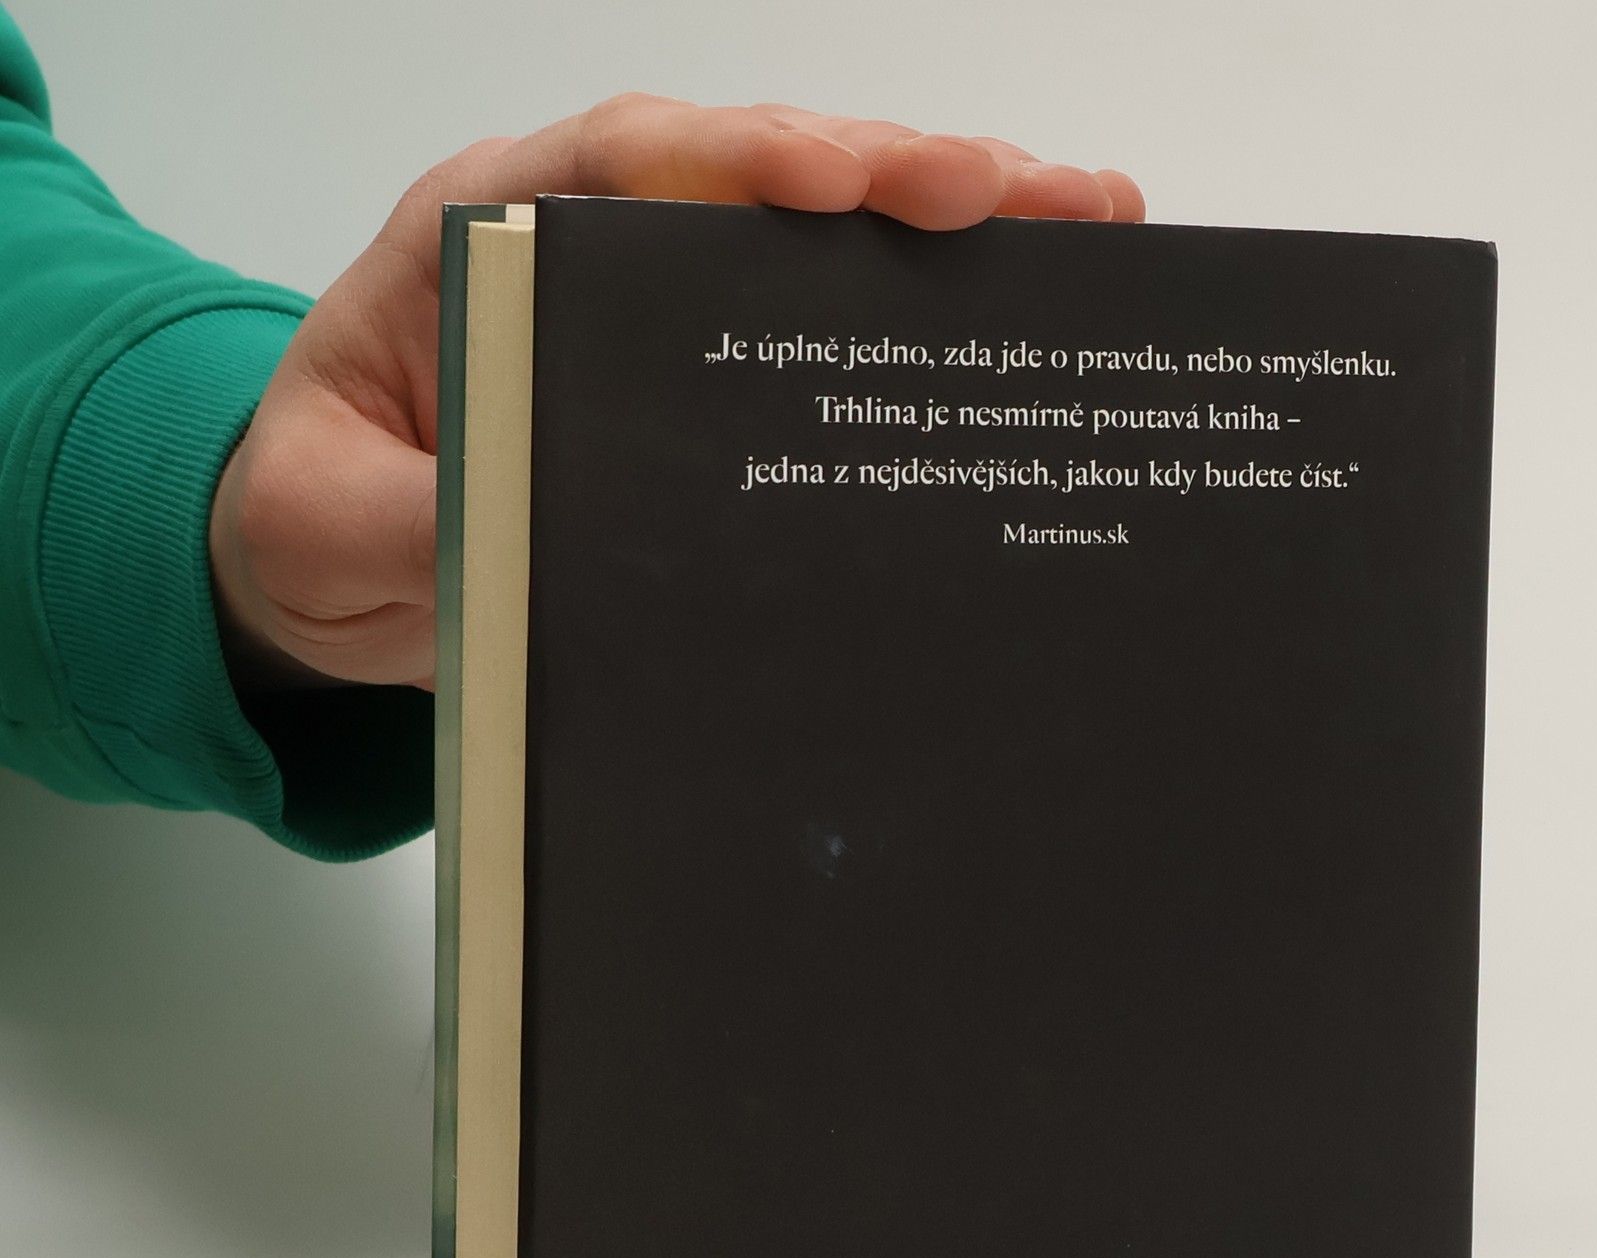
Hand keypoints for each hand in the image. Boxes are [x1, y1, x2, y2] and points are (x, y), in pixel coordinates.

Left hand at [209, 97, 1144, 691]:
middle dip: (896, 174)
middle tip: (1030, 196)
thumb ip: (408, 517)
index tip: (839, 183)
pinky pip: (823, 315)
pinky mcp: (706, 371)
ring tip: (1085, 223)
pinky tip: (1023, 302)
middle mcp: (592, 243)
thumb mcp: (327, 523)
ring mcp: (660, 301)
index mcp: (486, 239)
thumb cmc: (318, 514)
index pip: (621, 164)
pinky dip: (924, 305)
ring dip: (950, 222)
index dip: (736, 161)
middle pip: (754, 172)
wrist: (331, 562)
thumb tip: (517, 521)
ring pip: (815, 231)